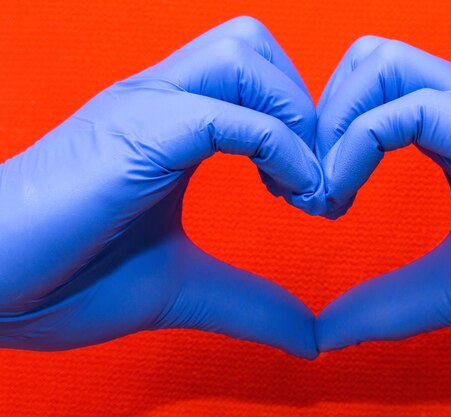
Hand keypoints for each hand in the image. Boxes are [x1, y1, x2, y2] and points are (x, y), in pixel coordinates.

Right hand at [0, 16, 321, 358]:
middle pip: (255, 46)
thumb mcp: (183, 289)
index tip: (316, 192)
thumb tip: (310, 338)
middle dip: (306, 108)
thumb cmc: (66, 278)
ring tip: (303, 188)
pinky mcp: (133, 132)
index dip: (304, 125)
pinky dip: (279, 148)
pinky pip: (226, 114)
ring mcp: (144, 107)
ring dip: (296, 118)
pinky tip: (290, 195)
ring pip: (245, 56)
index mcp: (171, 122)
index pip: (256, 75)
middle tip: (316, 180)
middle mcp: (161, 99)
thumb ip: (249, 304)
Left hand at [315, 37, 450, 350]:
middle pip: (365, 59)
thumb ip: (389, 300)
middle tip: (310, 188)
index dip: (325, 133)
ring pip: (374, 64)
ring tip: (327, 195)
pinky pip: (399, 109)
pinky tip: (345, 198)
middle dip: (319, 119)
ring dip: (330, 127)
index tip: (310, 196)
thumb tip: (325, 333)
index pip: (369, 88)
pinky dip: (352, 148)